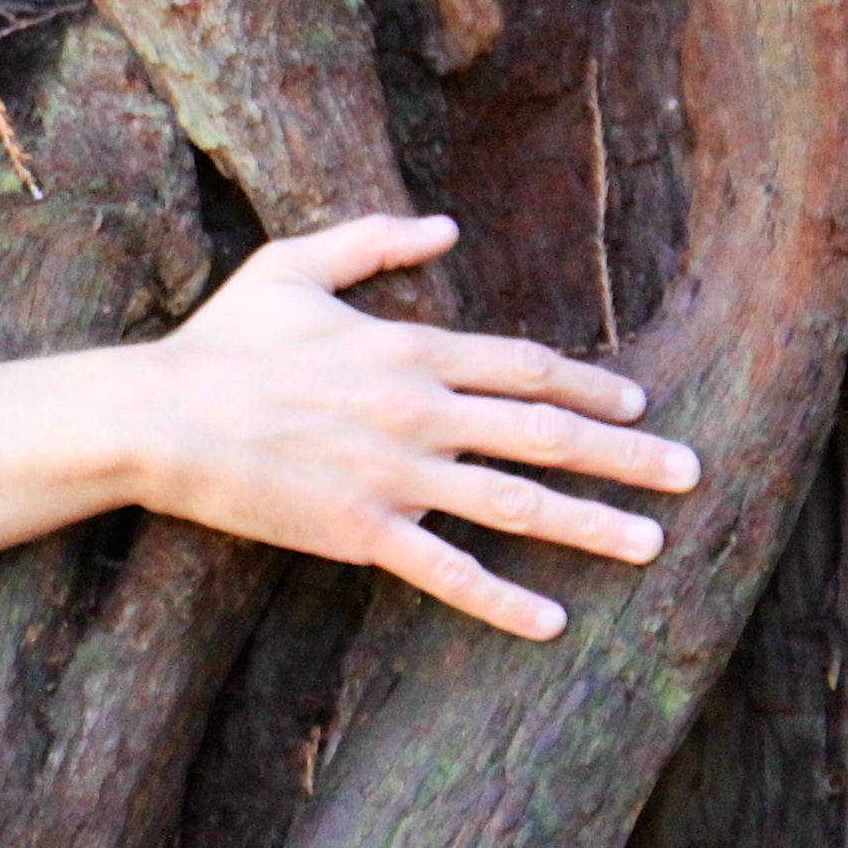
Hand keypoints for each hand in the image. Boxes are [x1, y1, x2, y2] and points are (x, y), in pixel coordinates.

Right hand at [0, 214, 699, 637]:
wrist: (157, 417)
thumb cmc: (220, 341)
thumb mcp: (292, 266)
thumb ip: (375, 239)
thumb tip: (449, 227)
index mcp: (407, 346)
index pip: (526, 367)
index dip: (590, 387)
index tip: (638, 402)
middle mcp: (418, 411)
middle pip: (547, 434)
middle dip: (627, 454)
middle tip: (690, 473)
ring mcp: (394, 477)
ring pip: (518, 504)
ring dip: (592, 525)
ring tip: (651, 544)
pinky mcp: (360, 533)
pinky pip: (447, 571)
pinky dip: (502, 599)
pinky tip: (550, 620)